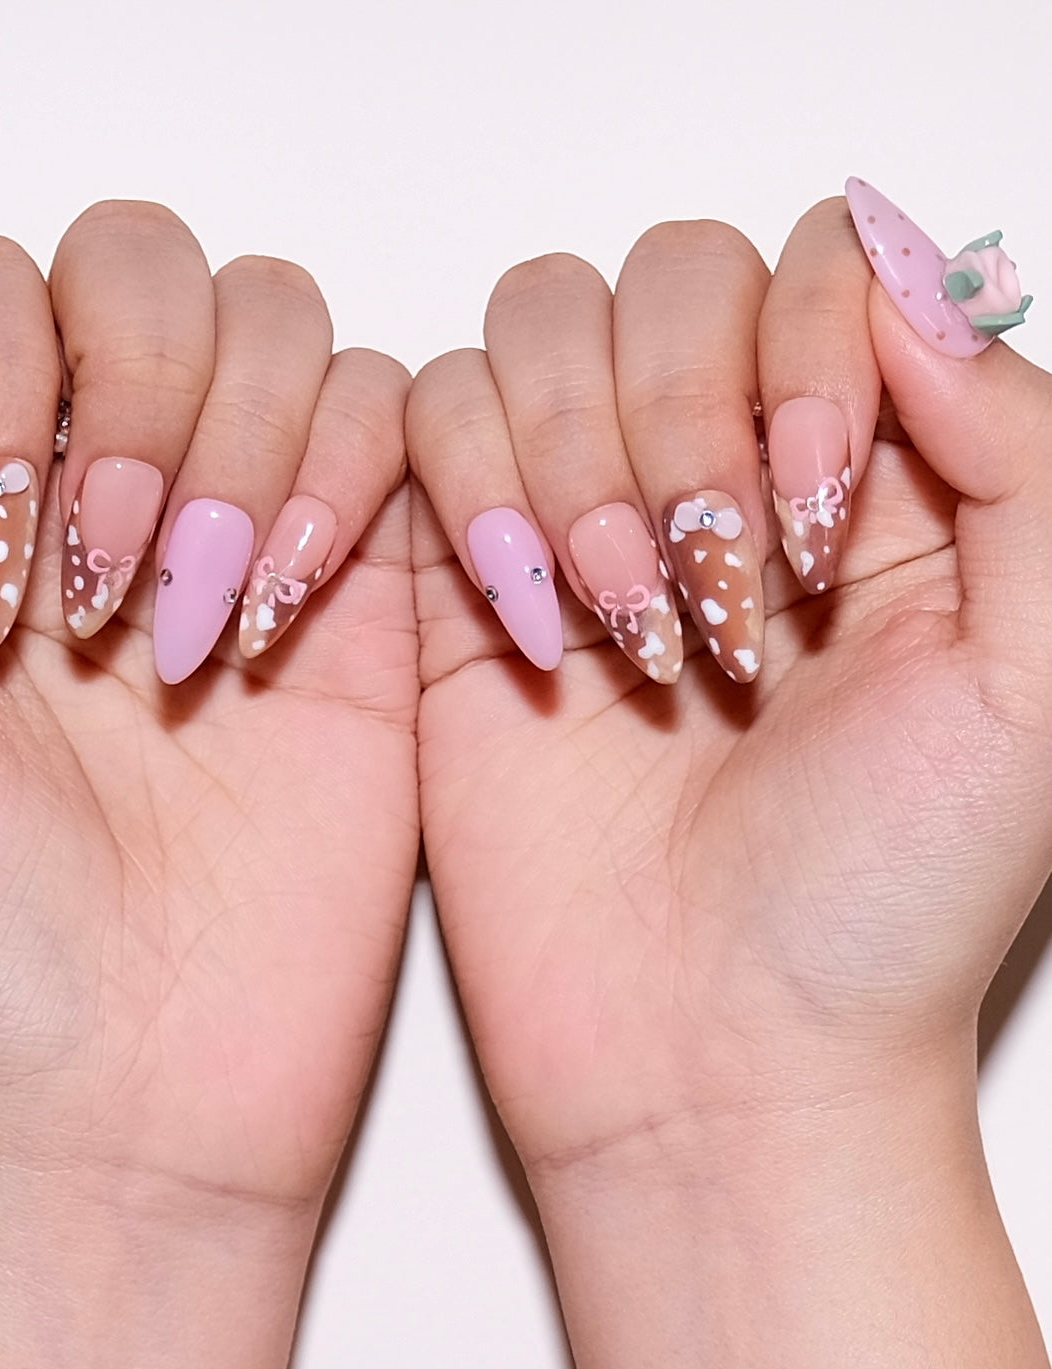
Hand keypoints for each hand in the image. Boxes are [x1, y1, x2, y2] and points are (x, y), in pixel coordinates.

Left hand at [0, 201, 415, 1368]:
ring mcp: (248, 532)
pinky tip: (291, 615)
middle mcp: (106, 494)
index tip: (0, 568)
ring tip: (205, 630)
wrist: (130, 1093)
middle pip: (148, 268)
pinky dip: (354, 479)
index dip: (1, 373)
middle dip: (142, 395)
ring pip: (284, 325)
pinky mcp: (369, 595)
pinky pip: (400, 422)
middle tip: (111, 585)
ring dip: (247, 445)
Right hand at [408, 188, 1051, 1368]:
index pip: (823, 267)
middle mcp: (725, 476)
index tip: (822, 532)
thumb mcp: (1037, 678)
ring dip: (570, 466)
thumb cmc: (885, 906)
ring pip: (533, 329)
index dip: (805, 355)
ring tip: (623, 638)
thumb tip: (905, 287)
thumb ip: (1023, 452)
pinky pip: (420, 421)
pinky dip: (466, 497)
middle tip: (712, 606)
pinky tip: (530, 637)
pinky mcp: (465, 582)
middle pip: (667, 279)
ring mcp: (585, 518)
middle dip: (677, 426)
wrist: (718, 1058)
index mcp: (880, 476)